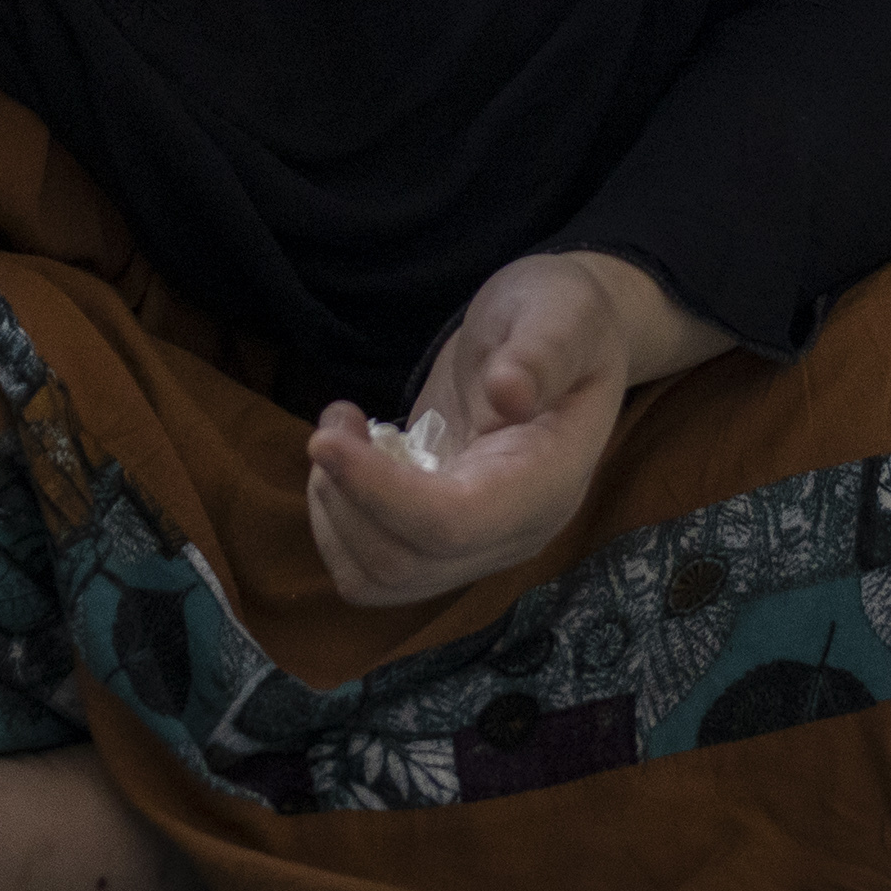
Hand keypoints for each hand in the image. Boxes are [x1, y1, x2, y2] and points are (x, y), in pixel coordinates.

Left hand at [302, 252, 724, 608]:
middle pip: (405, 563)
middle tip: (338, 419)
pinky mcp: (440, 542)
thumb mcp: (561, 312)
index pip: (454, 523)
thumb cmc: (564, 318)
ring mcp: (477, 546)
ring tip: (343, 435)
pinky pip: (368, 570)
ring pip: (378, 578)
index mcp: (548, 482)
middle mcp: (513, 533)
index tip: (324, 438)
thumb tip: (509, 393)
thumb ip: (544, 349)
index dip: (381, 494)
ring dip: (334, 511)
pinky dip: (336, 523)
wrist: (566, 344)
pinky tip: (350, 461)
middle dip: (346, 495)